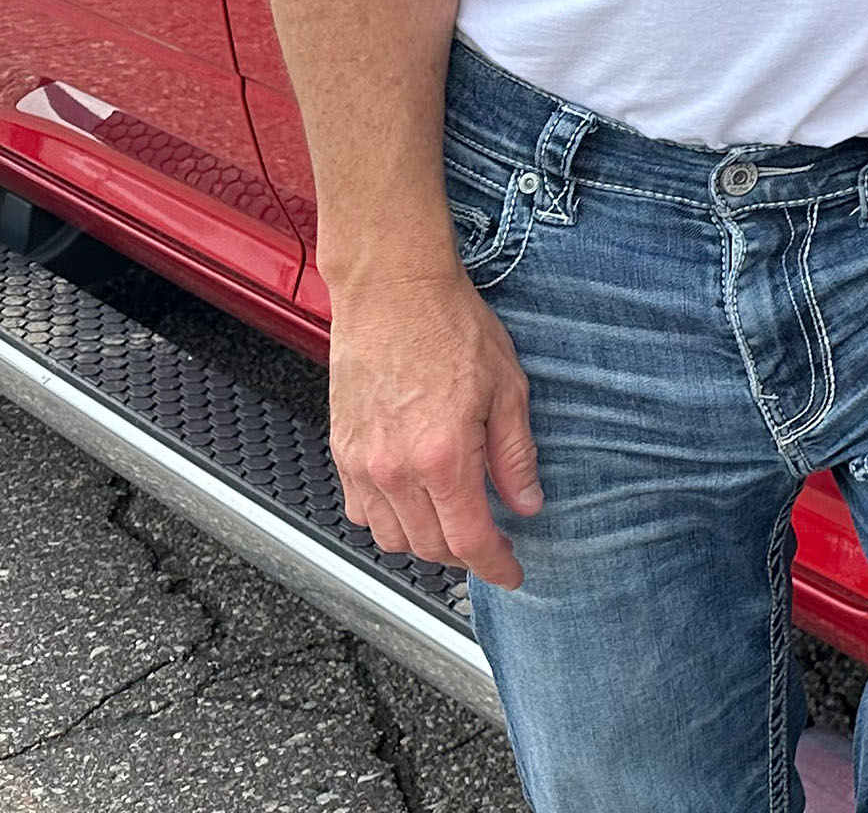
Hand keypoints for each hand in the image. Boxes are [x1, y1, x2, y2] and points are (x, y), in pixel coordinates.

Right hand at [328, 268, 540, 587]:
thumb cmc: (451, 327)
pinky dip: (389, 519)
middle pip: (430, 547)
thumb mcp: (508, 387)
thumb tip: (526, 504)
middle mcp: (395, 469)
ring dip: (426, 541)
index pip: (469, 540)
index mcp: (443, 456)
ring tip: (456, 520)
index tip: (512, 574)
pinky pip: (361, 510)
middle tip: (492, 542)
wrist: (393, 292)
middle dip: (466, 555)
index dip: (495, 566)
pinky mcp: (341, 450)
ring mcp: (362, 463)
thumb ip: (515, 455)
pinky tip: (415, 499)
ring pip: (392, 537)